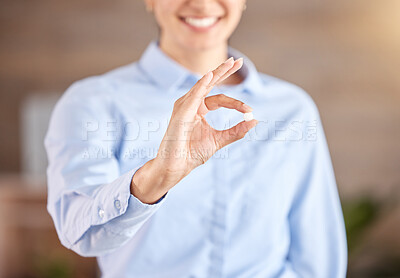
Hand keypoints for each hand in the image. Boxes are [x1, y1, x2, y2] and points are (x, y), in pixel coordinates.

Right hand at [131, 57, 257, 202]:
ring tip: (230, 63)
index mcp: (199, 109)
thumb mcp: (219, 140)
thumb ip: (236, 131)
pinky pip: (193, 96)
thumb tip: (255, 120)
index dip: (236, 103)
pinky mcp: (180, 112)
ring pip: (203, 85)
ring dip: (217, 73)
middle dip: (224, 71)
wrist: (177, 166)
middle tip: (239, 61)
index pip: (220, 99)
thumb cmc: (192, 153)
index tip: (250, 110)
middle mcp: (191, 104)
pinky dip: (201, 85)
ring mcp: (184, 106)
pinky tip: (210, 75)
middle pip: (210, 83)